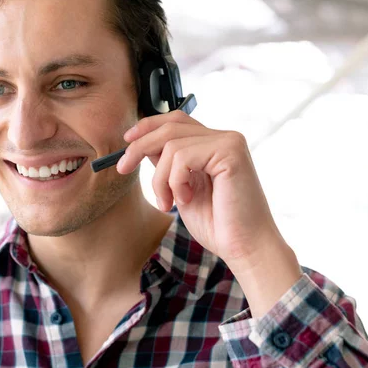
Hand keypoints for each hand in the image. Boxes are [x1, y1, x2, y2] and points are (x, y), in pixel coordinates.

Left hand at [117, 110, 301, 313]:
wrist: (245, 247)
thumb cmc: (219, 225)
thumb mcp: (182, 190)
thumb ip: (169, 165)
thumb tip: (142, 145)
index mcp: (215, 145)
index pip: (177, 121)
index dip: (148, 127)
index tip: (127, 143)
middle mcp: (225, 138)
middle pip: (171, 125)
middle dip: (140, 146)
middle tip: (122, 167)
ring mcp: (229, 142)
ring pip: (172, 145)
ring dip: (159, 178)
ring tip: (168, 203)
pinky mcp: (230, 152)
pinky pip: (183, 156)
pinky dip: (174, 181)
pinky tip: (184, 200)